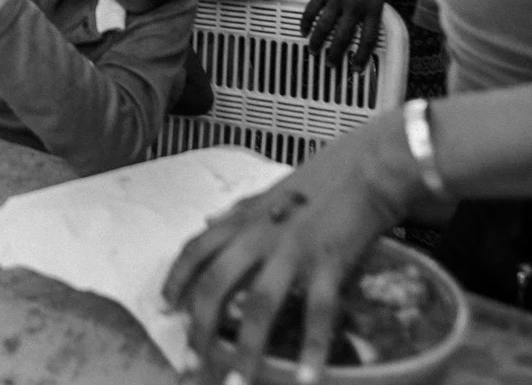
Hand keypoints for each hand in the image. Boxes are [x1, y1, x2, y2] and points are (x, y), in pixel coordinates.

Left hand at [164, 115, 423, 384]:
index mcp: (243, 220)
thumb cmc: (320, 182)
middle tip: (192, 366)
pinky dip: (311, 349)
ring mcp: (291, 250)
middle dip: (202, 329)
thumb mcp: (268, 194)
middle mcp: (258, 236)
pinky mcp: (327, 262)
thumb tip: (209, 221)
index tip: (164, 309)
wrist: (367, 168)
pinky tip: (306, 379)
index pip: (195, 250)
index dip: (176, 280)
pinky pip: (316, 313)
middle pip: (216, 286)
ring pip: (258, 306)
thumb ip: (238, 212)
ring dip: (247, 352)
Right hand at [299, 0, 391, 71]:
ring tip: (313, 52)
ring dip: (317, 43)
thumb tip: (377, 23)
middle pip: (342, 37)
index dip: (362, 56)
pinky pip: (311, 10)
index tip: (356, 68)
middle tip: (331, 65)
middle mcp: (354, 5)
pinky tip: (303, 31)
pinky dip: (305, 22)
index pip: (368, 39)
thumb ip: (381, 8)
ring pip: (323, 27)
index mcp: (373, 7)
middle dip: (335, 55)